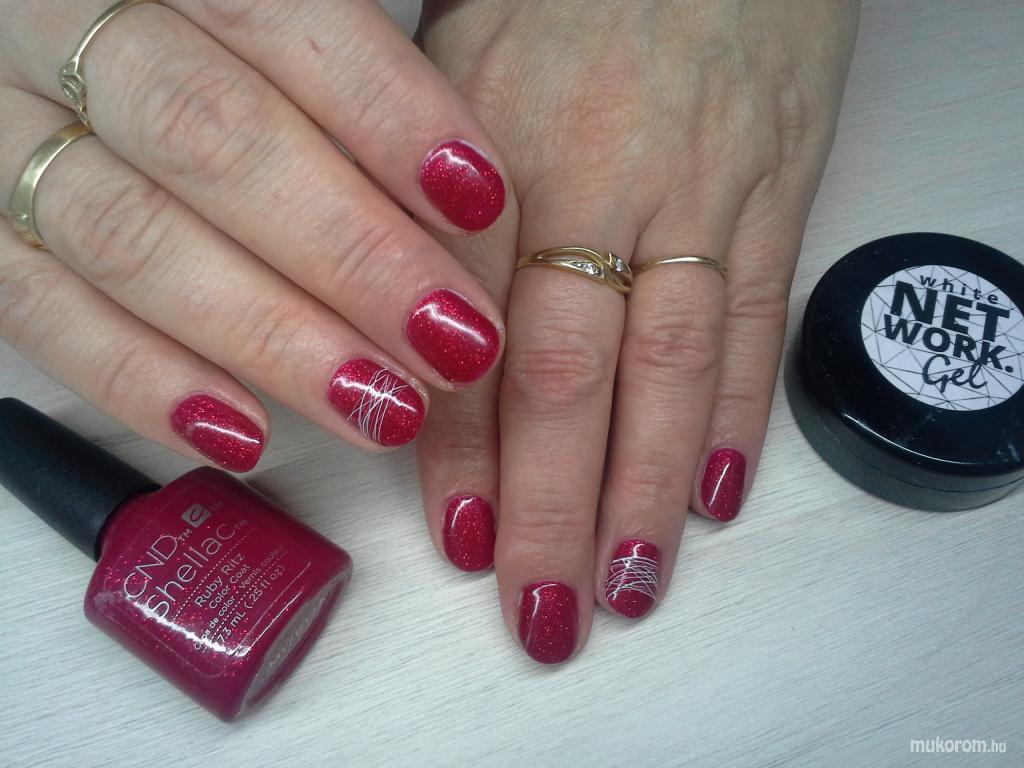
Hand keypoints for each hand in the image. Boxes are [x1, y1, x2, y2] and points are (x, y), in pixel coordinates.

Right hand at [0, 0, 508, 470]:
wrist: (61, 56)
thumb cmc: (210, 56)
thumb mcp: (280, 32)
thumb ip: (348, 87)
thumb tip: (470, 198)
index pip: (280, 18)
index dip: (386, 114)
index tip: (478, 200)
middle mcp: (60, 29)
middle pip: (211, 138)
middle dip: (349, 252)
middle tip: (451, 338)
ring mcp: (4, 134)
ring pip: (129, 237)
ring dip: (269, 337)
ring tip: (378, 404)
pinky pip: (38, 313)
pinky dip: (142, 381)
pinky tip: (243, 432)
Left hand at [415, 0, 858, 660]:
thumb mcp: (456, 51)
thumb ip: (425, 192)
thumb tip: (397, 319)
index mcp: (494, 148)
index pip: (467, 332)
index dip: (461, 452)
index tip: (463, 544)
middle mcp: (596, 178)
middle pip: (570, 375)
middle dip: (554, 508)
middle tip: (544, 611)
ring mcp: (696, 187)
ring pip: (668, 366)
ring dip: (647, 490)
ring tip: (630, 586)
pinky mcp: (776, 186)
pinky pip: (754, 315)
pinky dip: (737, 412)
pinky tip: (716, 493)